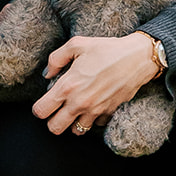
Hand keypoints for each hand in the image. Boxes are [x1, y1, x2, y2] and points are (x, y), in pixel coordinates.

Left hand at [31, 32, 159, 136]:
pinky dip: (92, 119)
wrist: (137, 58)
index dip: (39, 108)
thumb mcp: (76, 44)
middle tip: (58, 109)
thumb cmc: (107, 49)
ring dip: (73, 122)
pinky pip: (95, 125)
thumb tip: (47, 74)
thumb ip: (55, 59)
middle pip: (54, 128)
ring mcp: (95, 111)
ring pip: (75, 131)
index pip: (41, 111)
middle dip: (53, 120)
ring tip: (76, 108)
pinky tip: (93, 104)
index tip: (45, 102)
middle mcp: (79, 103)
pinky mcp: (109, 113)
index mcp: (67, 87)